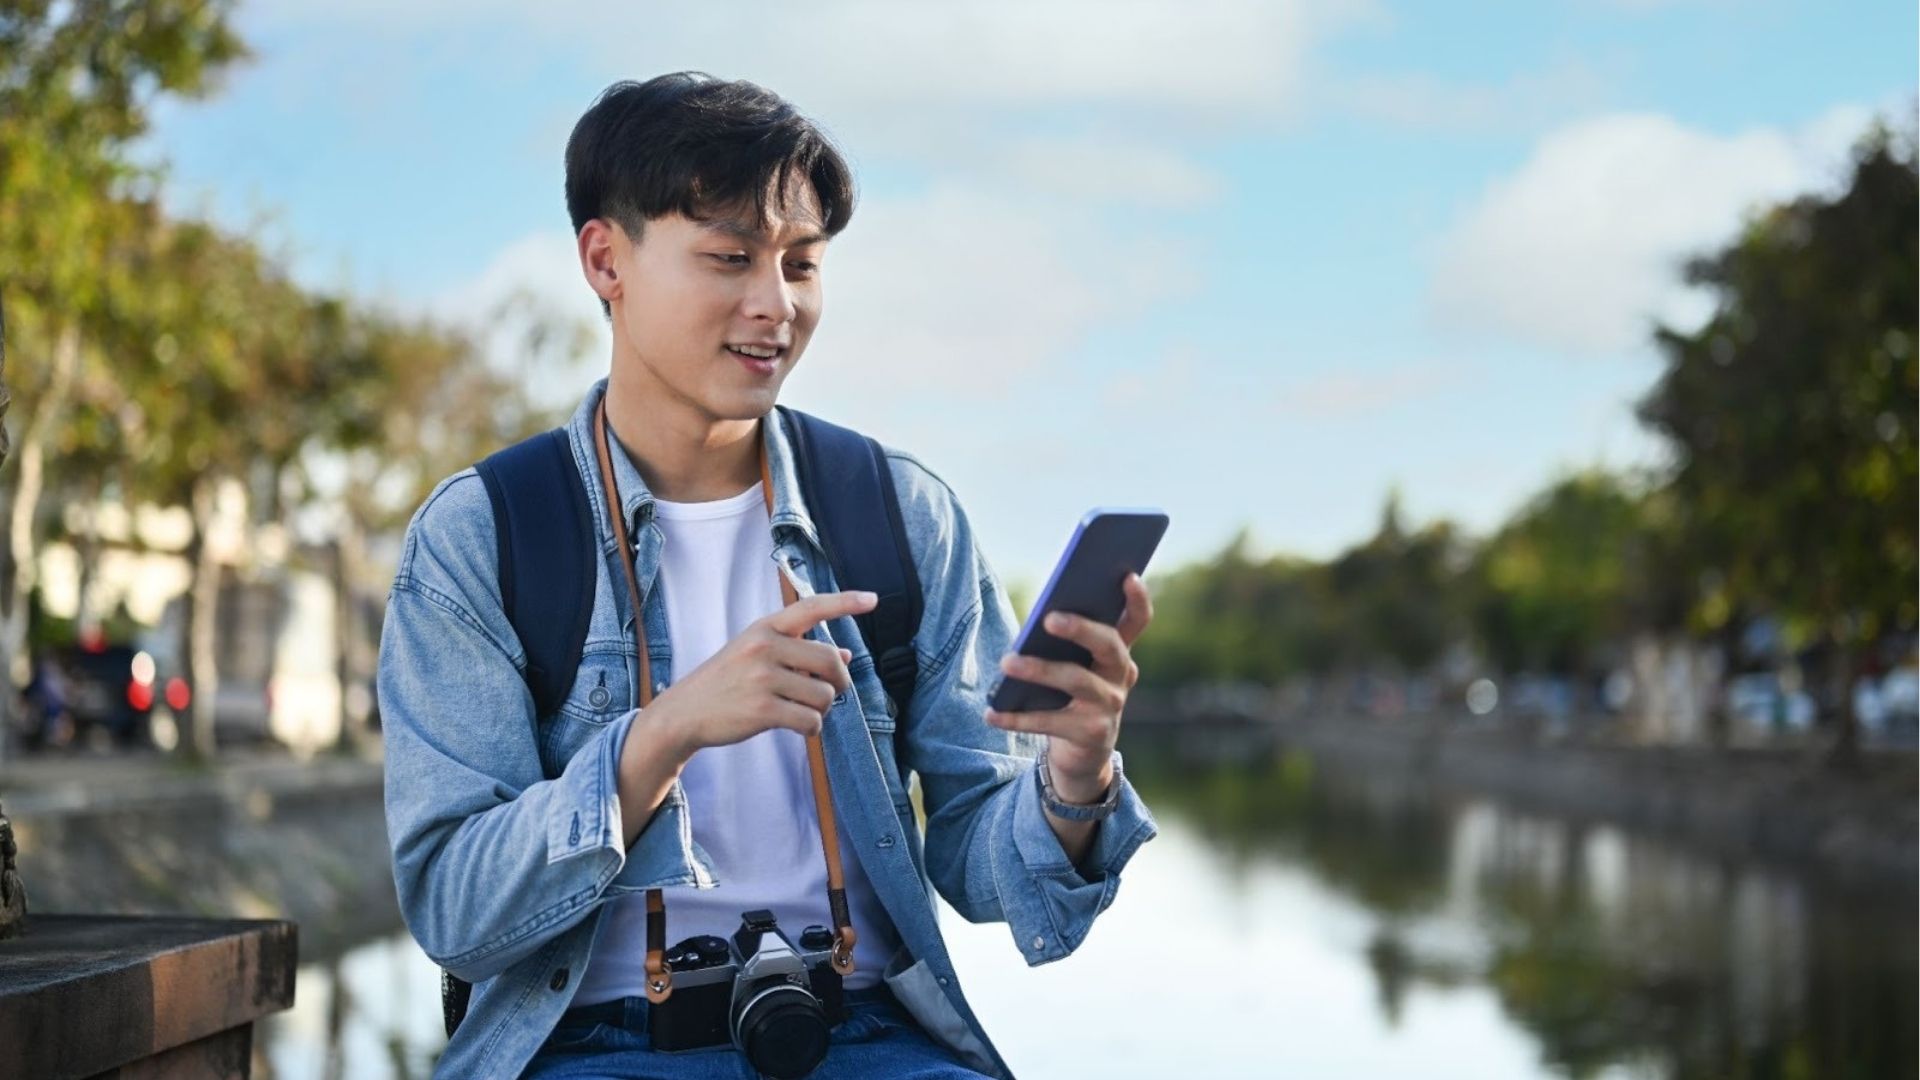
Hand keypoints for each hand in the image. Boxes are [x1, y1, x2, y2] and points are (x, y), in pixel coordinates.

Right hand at [649, 590, 876, 755]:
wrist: (684, 712)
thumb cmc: (727, 682)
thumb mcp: (757, 656)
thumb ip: (799, 652)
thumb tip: (845, 656)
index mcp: (764, 628)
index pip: (811, 607)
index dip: (844, 602)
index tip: (873, 600)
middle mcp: (764, 646)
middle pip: (829, 660)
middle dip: (839, 681)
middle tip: (831, 692)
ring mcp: (762, 677)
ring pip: (824, 695)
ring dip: (822, 709)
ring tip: (803, 710)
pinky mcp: (762, 709)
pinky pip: (810, 720)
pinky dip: (812, 727)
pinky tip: (798, 726)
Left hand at [986, 573, 1152, 803]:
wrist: (1081, 752)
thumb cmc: (1071, 695)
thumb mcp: (1076, 666)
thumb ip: (1067, 643)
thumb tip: (1039, 618)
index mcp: (1118, 652)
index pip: (1136, 621)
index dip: (1137, 598)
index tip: (1126, 575)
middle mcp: (1121, 676)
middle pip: (1108, 645)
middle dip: (1081, 629)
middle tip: (1048, 618)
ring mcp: (1109, 706)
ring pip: (1076, 680)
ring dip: (1039, 670)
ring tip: (1007, 662)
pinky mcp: (1090, 734)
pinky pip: (1049, 721)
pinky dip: (1016, 717)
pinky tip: (991, 713)